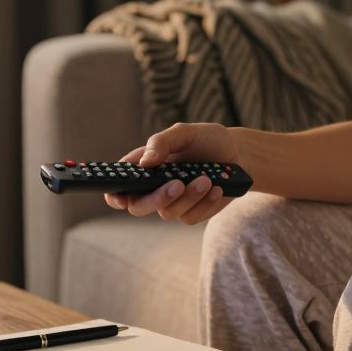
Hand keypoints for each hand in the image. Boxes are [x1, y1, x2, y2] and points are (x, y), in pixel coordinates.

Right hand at [103, 123, 238, 223]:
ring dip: (189, 196)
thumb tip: (144, 163)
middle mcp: (154, 187)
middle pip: (138, 207)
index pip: (119, 185)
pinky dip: (204, 203)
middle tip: (177, 184)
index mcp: (144, 166)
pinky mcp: (191, 212)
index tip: (120, 197)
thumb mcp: (184, 133)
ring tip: (207, 178)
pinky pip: (190, 217)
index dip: (114, 195)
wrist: (237, 154)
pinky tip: (216, 188)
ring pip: (168, 212)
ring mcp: (172, 202)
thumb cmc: (206, 140)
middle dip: (157, 198)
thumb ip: (161, 142)